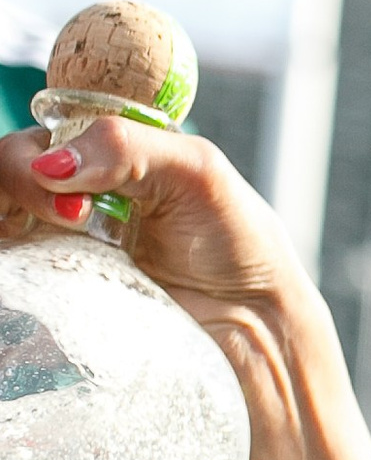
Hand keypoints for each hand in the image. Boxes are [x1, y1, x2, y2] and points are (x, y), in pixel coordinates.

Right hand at [0, 118, 305, 351]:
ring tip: (62, 238)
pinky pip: (17, 270)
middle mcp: (74, 193)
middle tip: (75, 217)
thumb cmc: (239, 244)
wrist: (256, 324)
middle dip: (19, 180)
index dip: (34, 153)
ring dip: (10, 217)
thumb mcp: (197, 171)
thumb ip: (125, 147)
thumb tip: (49, 166)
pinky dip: (15, 261)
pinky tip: (32, 268)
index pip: (37, 135)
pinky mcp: (60, 290)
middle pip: (10, 169)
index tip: (65, 180)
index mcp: (104, 154)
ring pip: (6, 218)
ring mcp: (61, 242)